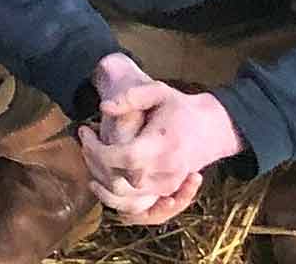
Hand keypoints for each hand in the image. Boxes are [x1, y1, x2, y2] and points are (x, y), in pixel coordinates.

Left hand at [78, 58, 240, 224]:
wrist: (211, 128)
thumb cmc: (180, 107)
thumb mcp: (158, 92)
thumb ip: (131, 97)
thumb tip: (103, 108)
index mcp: (162, 146)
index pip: (123, 158)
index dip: (97, 150)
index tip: (84, 132)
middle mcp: (166, 172)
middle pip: (119, 182)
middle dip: (94, 163)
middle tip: (84, 140)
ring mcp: (166, 186)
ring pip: (125, 198)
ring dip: (100, 180)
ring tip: (89, 156)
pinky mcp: (165, 192)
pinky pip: (136, 205)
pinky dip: (114, 194)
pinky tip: (100, 175)